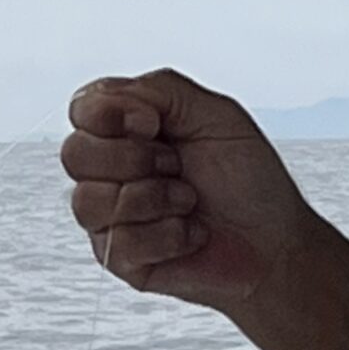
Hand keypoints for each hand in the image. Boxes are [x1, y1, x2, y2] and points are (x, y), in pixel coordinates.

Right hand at [61, 68, 348, 349]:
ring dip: (152, 198)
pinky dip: (167, 235)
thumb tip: (112, 101)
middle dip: (134, 159)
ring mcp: (110, 218)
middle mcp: (110, 171)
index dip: (109, 114)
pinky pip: (118, 243)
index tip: (155, 124)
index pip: (82, 109)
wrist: (274, 242)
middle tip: (177, 166)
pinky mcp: (120, 260)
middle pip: (74, 154)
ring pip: (88, 202)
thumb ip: (161, 89)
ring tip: (188, 202)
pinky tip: (191, 234)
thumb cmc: (248, 179)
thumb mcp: (215, 113)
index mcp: (127, 129)